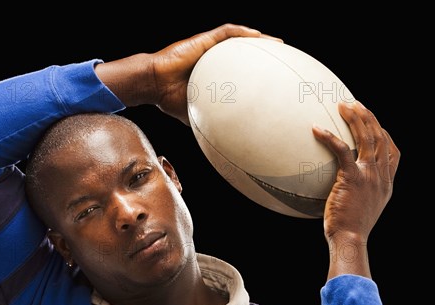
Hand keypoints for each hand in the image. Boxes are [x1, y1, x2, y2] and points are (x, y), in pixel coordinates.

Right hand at [96, 24, 280, 124]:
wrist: (154, 84)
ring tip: (276, 43)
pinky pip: (226, 32)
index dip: (253, 72)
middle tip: (280, 59)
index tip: (270, 80)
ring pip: (238, 39)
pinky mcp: (202, 40)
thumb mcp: (194, 112)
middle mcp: (211, 58)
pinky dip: (242, 33)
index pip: (237, 70)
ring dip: (258, 39)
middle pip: (242, 52)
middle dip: (262, 54)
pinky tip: (258, 35)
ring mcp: (207, 47)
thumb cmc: (169, 98)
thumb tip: (217, 140)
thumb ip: (206, 120)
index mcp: (210, 73)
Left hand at [312, 101, 399, 278]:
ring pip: (367, 138)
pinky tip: (317, 129)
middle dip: (369, 117)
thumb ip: (361, 195)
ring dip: (356, 118)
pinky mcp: (352, 177)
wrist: (350, 239)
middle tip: (355, 104)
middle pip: (380, 138)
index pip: (393, 152)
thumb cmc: (351, 230)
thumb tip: (346, 190)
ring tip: (344, 106)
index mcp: (386, 184)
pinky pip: (341, 150)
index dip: (385, 134)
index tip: (375, 124)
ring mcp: (369, 175)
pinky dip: (330, 137)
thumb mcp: (364, 210)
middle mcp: (381, 176)